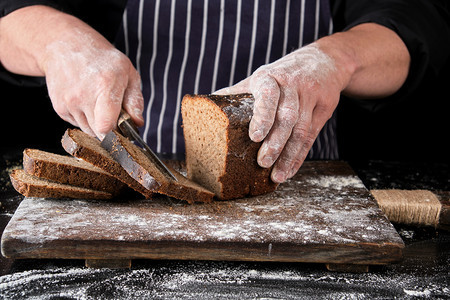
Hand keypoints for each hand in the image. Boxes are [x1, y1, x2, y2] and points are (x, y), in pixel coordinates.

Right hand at [43, 28, 143, 138]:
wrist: (64, 45)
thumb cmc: (102, 59)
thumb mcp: (128, 72)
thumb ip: (135, 100)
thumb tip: (138, 123)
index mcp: (105, 85)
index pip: (107, 126)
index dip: (117, 134)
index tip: (124, 130)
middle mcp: (83, 95)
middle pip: (99, 132)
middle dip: (111, 129)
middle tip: (115, 113)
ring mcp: (69, 102)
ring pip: (88, 131)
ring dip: (97, 124)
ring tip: (99, 103)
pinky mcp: (59, 108)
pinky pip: (77, 125)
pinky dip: (85, 119)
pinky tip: (86, 101)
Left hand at [215, 43, 350, 182]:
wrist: (323, 61)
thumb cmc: (282, 74)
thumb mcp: (260, 78)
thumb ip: (237, 94)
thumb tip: (206, 106)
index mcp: (270, 77)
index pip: (268, 96)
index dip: (262, 116)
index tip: (254, 137)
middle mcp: (292, 86)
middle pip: (286, 117)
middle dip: (275, 143)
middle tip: (262, 163)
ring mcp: (310, 97)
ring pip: (301, 130)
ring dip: (288, 156)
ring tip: (276, 175)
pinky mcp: (325, 108)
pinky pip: (311, 136)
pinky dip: (299, 156)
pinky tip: (289, 170)